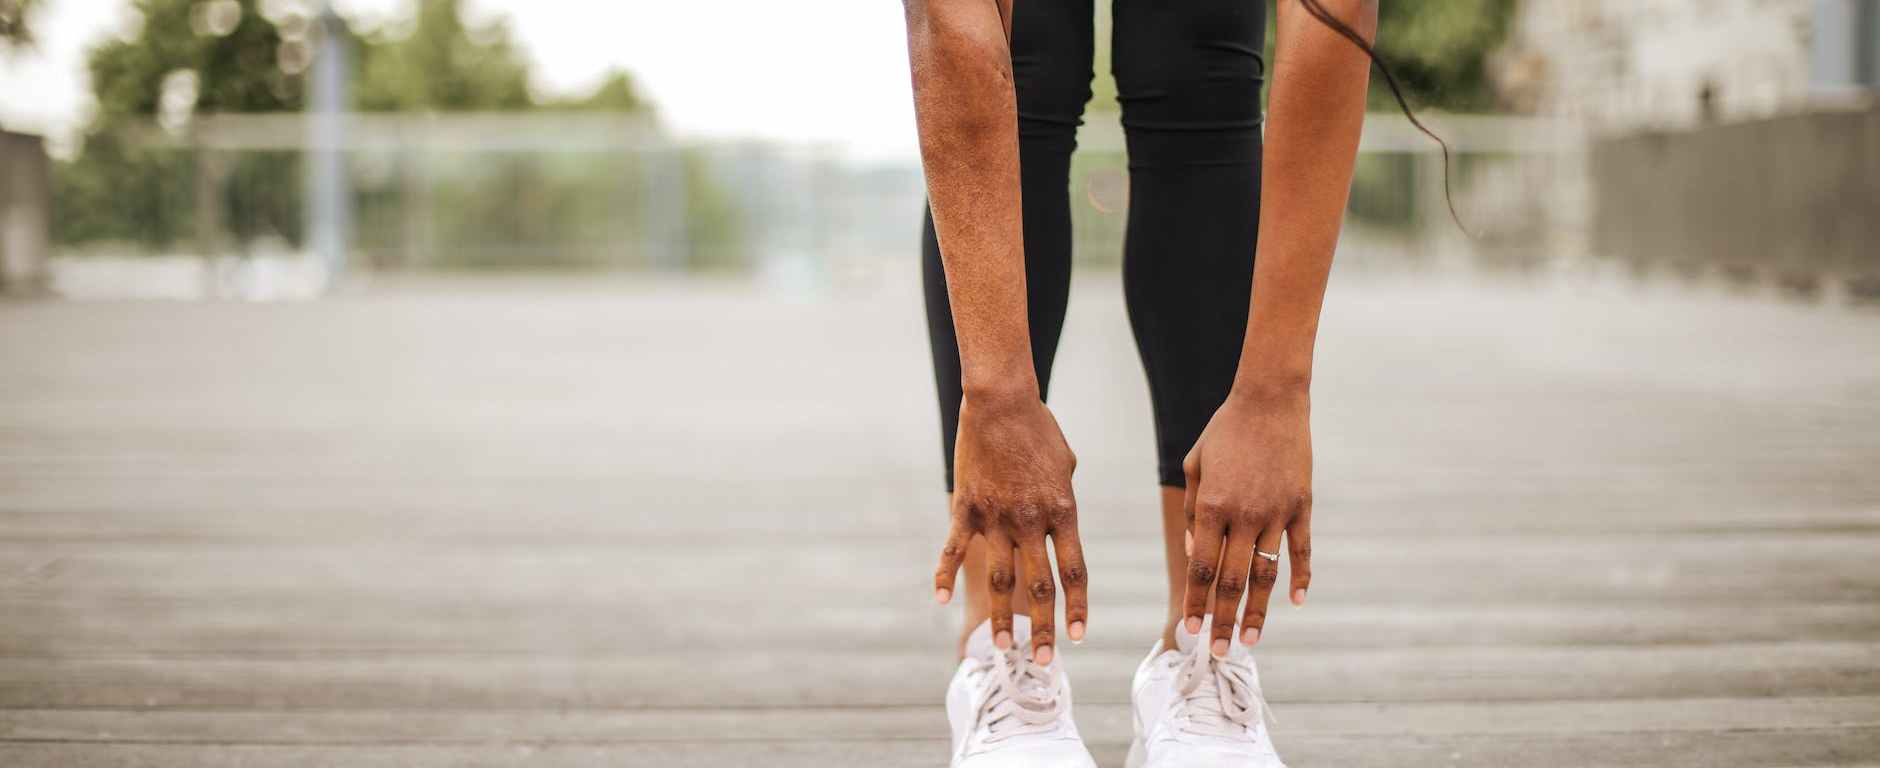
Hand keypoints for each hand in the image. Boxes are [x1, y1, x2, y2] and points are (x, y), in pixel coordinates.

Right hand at [933, 389, 1087, 664]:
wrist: (1000, 402)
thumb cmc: (1038, 429)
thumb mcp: (1065, 465)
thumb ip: (1062, 501)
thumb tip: (1057, 525)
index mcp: (1063, 510)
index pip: (1074, 570)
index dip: (1076, 607)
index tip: (1077, 637)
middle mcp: (1031, 521)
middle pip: (1040, 586)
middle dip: (1043, 628)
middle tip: (1044, 662)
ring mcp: (996, 517)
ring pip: (1000, 578)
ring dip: (1002, 618)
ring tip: (1002, 647)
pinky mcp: (966, 508)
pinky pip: (953, 549)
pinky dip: (945, 575)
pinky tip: (941, 600)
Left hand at [1181, 386, 1313, 655]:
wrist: (1270, 400)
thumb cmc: (1224, 432)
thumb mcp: (1194, 466)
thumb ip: (1192, 512)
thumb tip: (1195, 554)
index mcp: (1212, 506)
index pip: (1201, 567)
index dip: (1196, 602)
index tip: (1191, 630)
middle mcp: (1244, 514)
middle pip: (1232, 581)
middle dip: (1224, 620)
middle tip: (1219, 652)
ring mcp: (1277, 512)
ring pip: (1267, 573)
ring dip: (1258, 611)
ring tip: (1251, 640)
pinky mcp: (1302, 505)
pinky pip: (1302, 550)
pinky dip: (1300, 578)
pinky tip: (1297, 602)